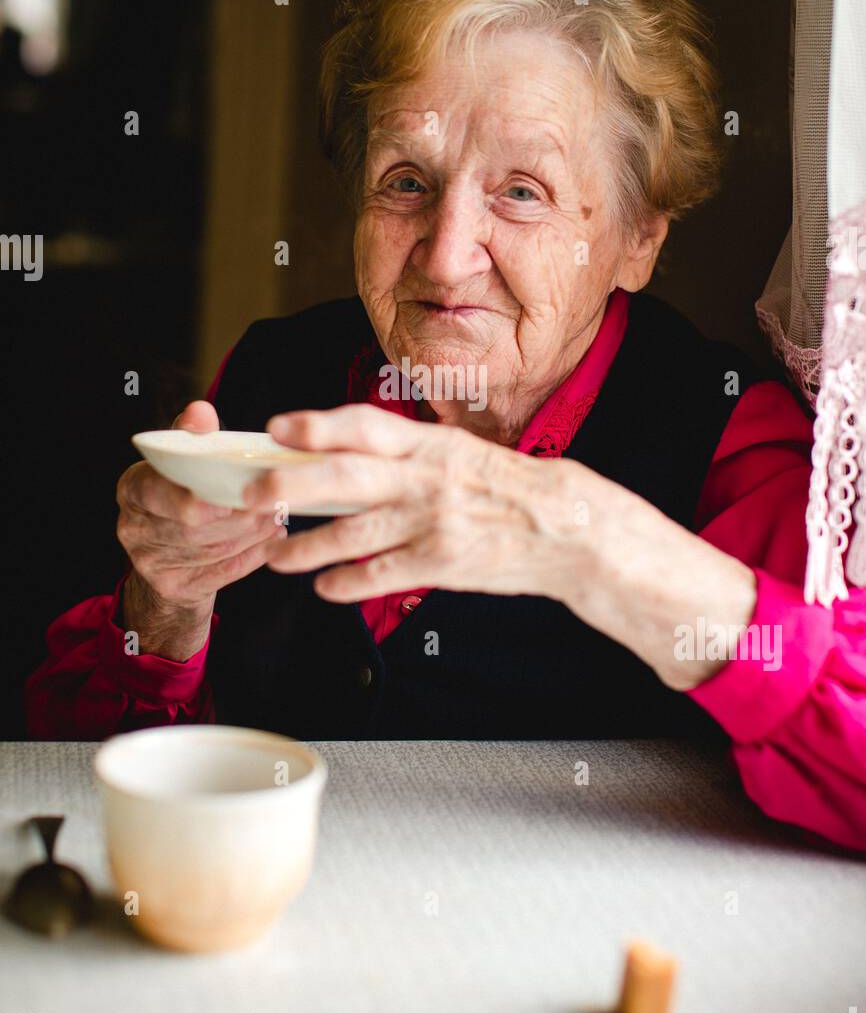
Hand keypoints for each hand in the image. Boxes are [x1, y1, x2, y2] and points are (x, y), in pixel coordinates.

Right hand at [117, 400, 284, 657]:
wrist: (169, 557)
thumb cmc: (182, 496)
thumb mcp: (182, 463)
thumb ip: (192, 436)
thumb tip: (201, 412)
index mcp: (133, 488)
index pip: (155, 489)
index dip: (191, 496)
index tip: (228, 495)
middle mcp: (133, 527)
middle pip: (190, 525)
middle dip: (237, 514)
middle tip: (274, 501)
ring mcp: (149, 561)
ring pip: (211, 549)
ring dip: (251, 532)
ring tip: (278, 515)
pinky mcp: (173, 586)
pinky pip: (221, 572)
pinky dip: (252, 555)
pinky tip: (272, 539)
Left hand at [243, 403, 592, 603]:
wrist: (567, 527)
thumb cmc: (508, 488)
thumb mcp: (461, 453)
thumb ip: (409, 452)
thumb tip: (348, 449)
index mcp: (431, 444)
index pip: (366, 425)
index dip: (319, 425)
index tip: (278, 427)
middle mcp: (427, 478)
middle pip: (346, 476)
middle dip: (293, 484)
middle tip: (253, 493)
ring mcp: (433, 521)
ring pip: (354, 533)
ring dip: (307, 546)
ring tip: (275, 556)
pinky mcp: (443, 562)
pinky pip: (382, 574)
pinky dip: (347, 582)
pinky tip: (323, 588)